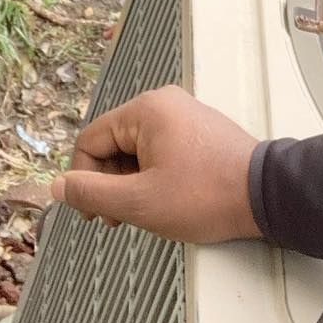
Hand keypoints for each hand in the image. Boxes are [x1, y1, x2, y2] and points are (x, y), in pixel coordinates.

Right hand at [50, 85, 262, 243]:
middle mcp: (163, 103)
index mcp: (145, 110)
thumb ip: (92, 194)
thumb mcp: (138, 202)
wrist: (265, 195)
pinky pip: (160, 150)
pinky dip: (154, 176)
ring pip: (136, 151)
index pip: (90, 141)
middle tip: (122, 218)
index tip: (95, 214)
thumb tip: (57, 186)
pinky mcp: (198, 131)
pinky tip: (166, 200)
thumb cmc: (205, 195)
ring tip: (147, 211)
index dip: (84, 180)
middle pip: (113, 144)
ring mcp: (183, 115)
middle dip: (111, 184)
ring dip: (132, 183)